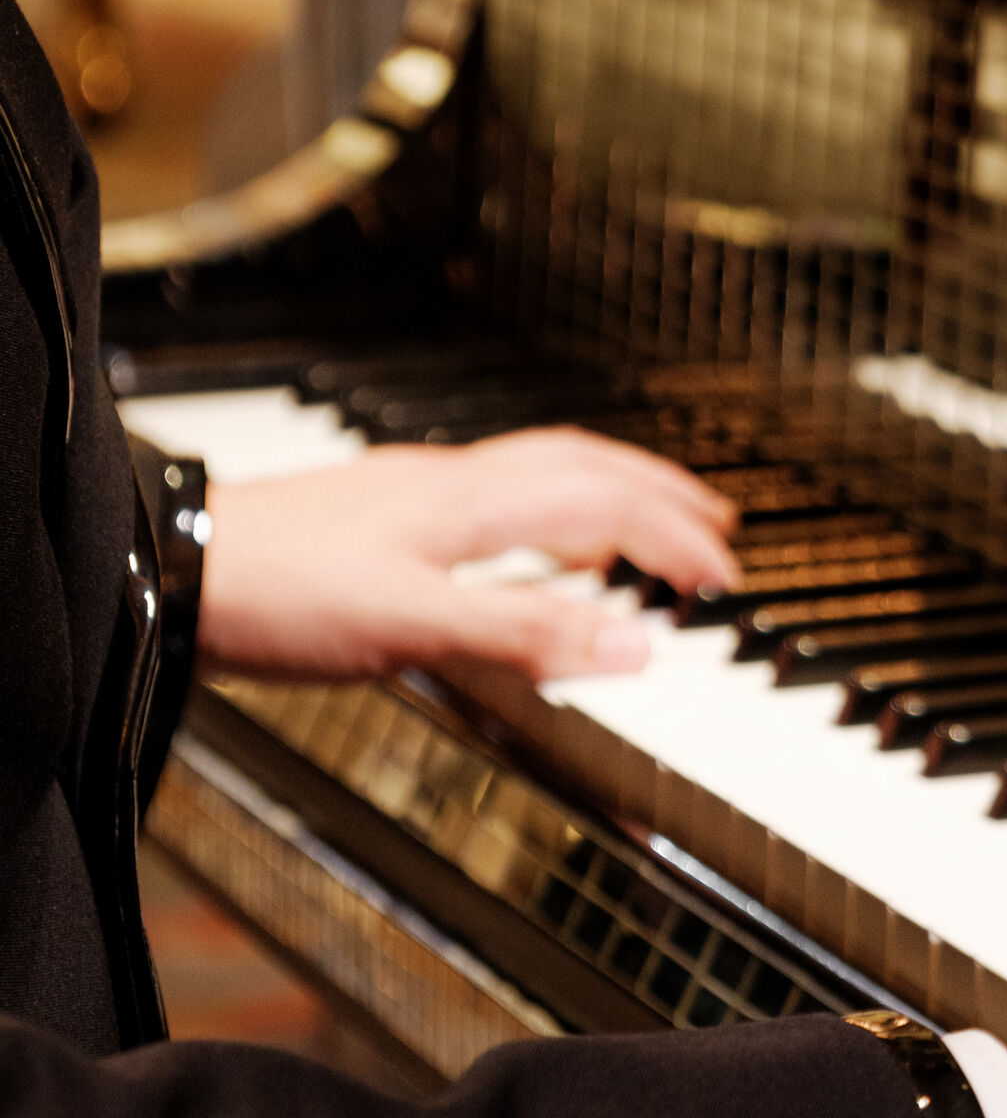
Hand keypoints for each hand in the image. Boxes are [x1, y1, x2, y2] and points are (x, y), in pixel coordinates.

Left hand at [195, 429, 738, 684]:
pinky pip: (493, 496)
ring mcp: (413, 495)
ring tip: (637, 527)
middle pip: (582, 469)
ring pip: (536, 475)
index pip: (605, 503)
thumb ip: (527, 636)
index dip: (673, 536)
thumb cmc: (277, 593)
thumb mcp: (414, 627)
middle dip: (657, 495)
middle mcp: (451, 484)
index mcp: (472, 503)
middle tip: (713, 528)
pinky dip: (542, 514)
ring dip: (604, 495)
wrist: (171, 568)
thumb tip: (635, 648)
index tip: (724, 576)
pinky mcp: (379, 515)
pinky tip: (518, 547)